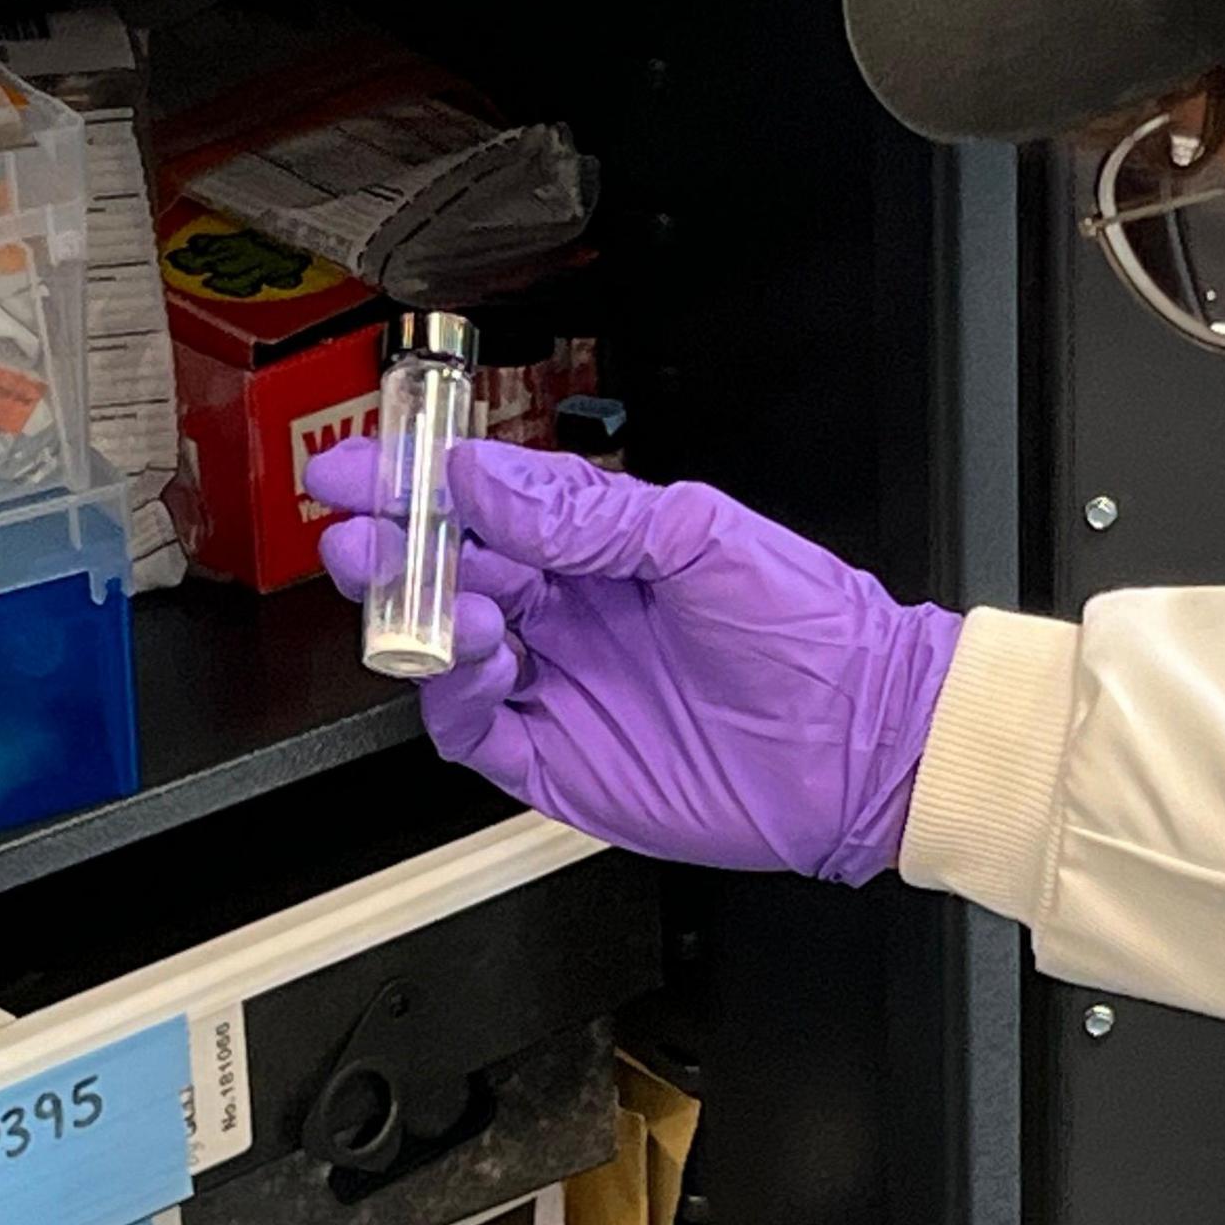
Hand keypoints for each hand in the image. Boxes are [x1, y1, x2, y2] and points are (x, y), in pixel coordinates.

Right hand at [304, 438, 963, 883]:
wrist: (866, 743)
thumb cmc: (812, 633)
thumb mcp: (702, 538)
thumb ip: (587, 511)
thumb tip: (487, 475)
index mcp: (601, 547)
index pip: (484, 503)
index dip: (417, 482)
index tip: (360, 464)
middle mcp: (570, 613)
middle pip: (448, 570)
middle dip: (393, 545)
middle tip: (358, 528)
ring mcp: (557, 686)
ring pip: (446, 647)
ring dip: (421, 614)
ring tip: (443, 598)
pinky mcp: (552, 760)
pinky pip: (469, 726)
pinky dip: (452, 692)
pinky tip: (479, 660)